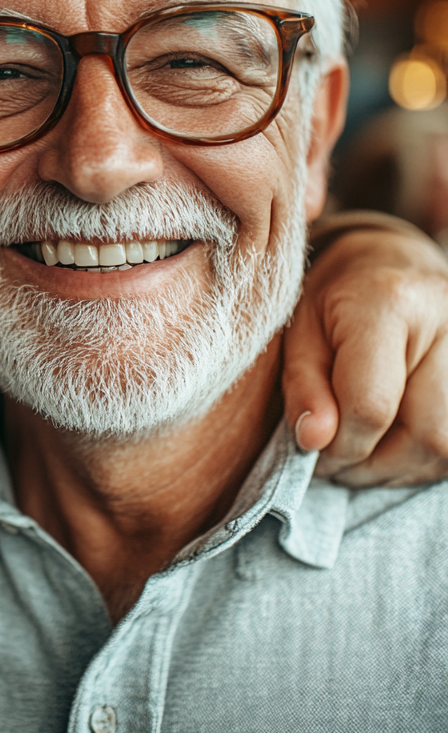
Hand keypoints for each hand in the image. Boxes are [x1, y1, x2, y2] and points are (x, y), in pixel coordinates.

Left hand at [283, 228, 447, 485]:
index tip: (312, 447)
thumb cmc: (333, 297)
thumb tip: (313, 441)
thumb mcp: (298, 330)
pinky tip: (388, 444)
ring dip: (396, 469)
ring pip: (447, 451)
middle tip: (333, 459)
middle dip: (370, 464)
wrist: (387, 263)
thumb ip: (303, 386)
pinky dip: (418, 461)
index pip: (372, 406)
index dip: (339, 444)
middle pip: (424, 437)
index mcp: (391, 304)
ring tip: (358, 449)